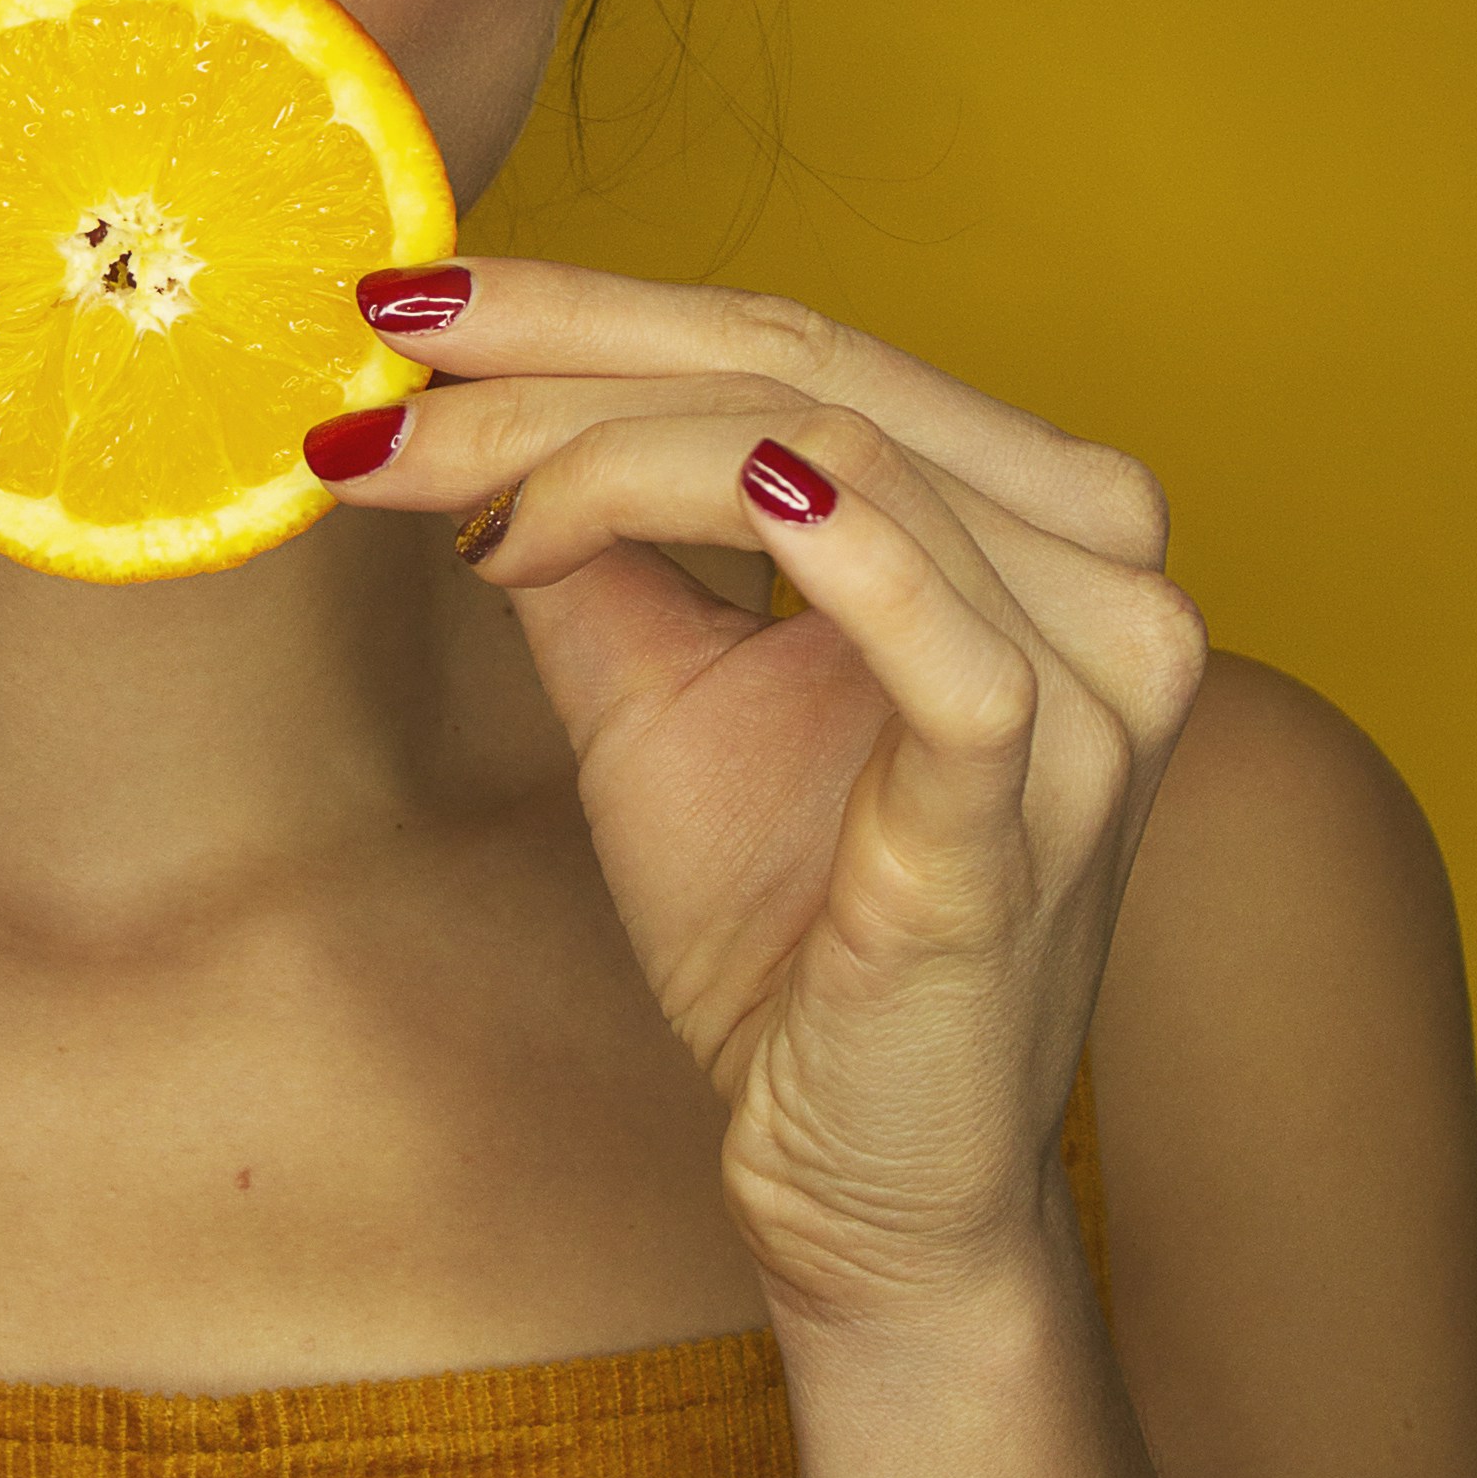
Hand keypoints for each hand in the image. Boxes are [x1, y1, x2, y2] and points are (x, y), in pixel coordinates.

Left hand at [306, 268, 1207, 1329]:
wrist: (864, 1182)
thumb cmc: (781, 927)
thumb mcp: (656, 680)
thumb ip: (587, 528)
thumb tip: (442, 388)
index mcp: (1029, 512)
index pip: (794, 341)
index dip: (585, 303)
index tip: (403, 295)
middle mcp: (1097, 564)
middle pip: (801, 369)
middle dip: (557, 356)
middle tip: (380, 355)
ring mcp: (1096, 680)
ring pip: (831, 456)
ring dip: (600, 446)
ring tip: (438, 478)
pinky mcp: (1044, 803)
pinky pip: (951, 644)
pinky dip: (832, 544)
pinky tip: (731, 486)